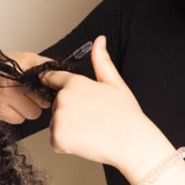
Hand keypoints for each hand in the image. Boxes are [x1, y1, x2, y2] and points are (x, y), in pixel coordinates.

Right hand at [0, 50, 52, 123]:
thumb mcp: (24, 58)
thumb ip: (44, 66)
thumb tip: (61, 73)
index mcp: (20, 71)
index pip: (45, 90)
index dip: (46, 90)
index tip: (44, 89)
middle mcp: (11, 87)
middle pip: (41, 106)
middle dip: (36, 100)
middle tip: (26, 91)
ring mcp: (2, 102)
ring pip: (30, 115)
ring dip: (26, 108)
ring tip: (16, 97)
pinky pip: (18, 120)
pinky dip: (15, 114)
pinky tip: (9, 104)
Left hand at [41, 35, 171, 172]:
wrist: (132, 144)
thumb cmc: (126, 115)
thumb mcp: (115, 83)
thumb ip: (101, 61)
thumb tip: (99, 40)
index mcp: (75, 83)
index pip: (52, 78)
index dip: (55, 84)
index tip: (59, 91)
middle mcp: (63, 99)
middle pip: (56, 105)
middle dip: (69, 112)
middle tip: (91, 118)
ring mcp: (59, 119)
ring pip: (56, 124)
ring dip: (67, 129)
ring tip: (90, 131)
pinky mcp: (58, 138)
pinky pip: (55, 141)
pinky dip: (66, 145)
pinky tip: (85, 142)